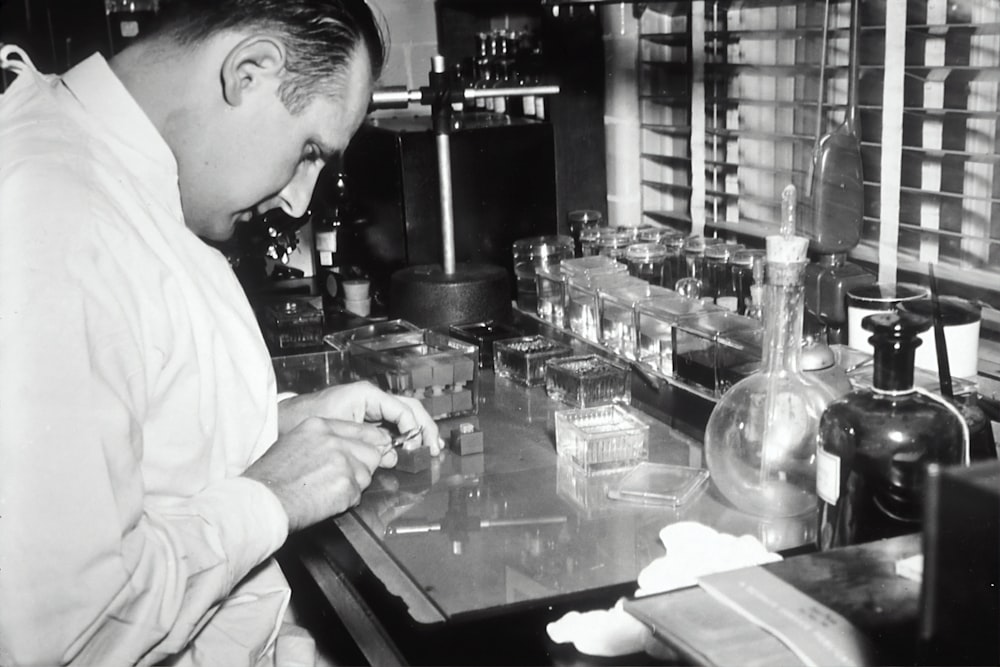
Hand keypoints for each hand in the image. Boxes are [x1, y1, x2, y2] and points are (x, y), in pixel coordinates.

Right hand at [243, 416, 395, 531]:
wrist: (262, 500)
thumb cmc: (270, 478)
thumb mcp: (294, 442)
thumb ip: (323, 441)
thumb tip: (346, 448)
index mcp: (319, 425)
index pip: (362, 430)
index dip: (369, 444)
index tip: (370, 452)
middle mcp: (333, 440)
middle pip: (371, 451)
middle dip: (363, 466)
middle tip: (342, 478)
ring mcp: (342, 461)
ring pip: (367, 474)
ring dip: (354, 485)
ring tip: (327, 490)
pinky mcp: (346, 484)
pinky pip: (359, 494)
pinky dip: (347, 501)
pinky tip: (326, 500)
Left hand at [278, 380, 442, 454]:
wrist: (286, 421)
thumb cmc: (308, 418)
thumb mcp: (341, 429)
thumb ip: (369, 441)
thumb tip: (393, 454)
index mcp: (368, 395)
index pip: (403, 409)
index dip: (413, 428)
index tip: (415, 446)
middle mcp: (373, 399)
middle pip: (410, 409)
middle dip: (425, 428)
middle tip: (434, 447)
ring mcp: (372, 408)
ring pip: (405, 416)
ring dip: (420, 431)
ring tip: (431, 447)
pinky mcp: (367, 419)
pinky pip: (393, 425)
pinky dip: (405, 436)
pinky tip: (413, 448)